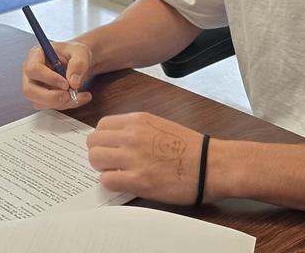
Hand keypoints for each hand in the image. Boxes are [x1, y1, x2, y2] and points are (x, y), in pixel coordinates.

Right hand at [21, 40, 92, 109]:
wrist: (78, 62)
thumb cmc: (74, 53)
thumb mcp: (81, 52)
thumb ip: (78, 64)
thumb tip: (73, 82)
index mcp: (36, 55)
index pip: (33, 69)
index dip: (48, 79)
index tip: (66, 84)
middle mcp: (31, 72)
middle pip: (29, 90)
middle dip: (50, 97)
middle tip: (69, 95)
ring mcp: (34, 86)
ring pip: (39, 102)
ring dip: (61, 102)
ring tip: (78, 94)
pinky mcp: (41, 97)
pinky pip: (49, 106)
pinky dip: (66, 105)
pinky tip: (79, 97)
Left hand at [87, 112, 206, 204]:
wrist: (210, 165)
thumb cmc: (191, 148)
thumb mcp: (160, 126)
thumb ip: (137, 130)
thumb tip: (118, 141)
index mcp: (138, 121)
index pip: (102, 125)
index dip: (103, 139)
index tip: (109, 148)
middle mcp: (132, 135)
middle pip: (93, 141)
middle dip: (99, 153)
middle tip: (110, 163)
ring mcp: (133, 158)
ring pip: (95, 159)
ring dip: (102, 168)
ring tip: (116, 173)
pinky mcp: (138, 180)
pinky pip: (106, 180)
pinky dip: (111, 184)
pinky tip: (124, 184)